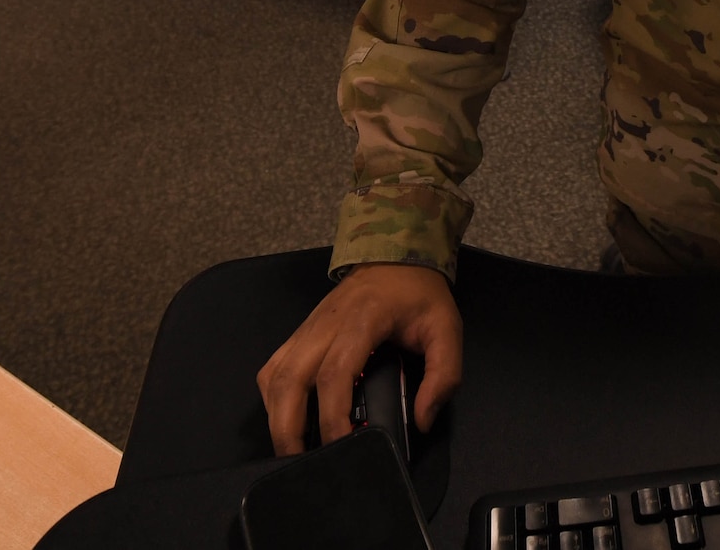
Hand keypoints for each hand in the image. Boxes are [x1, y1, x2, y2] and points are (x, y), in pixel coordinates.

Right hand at [255, 263, 462, 455]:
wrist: (396, 256)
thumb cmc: (420, 296)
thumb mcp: (447, 331)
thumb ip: (443, 376)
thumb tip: (421, 421)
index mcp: (362, 322)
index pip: (335, 375)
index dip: (333, 417)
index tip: (343, 448)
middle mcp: (325, 325)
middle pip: (290, 379)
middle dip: (289, 428)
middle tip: (301, 464)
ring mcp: (307, 327)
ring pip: (274, 375)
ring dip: (276, 416)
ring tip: (292, 450)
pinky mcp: (299, 332)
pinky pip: (274, 367)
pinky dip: (272, 397)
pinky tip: (286, 418)